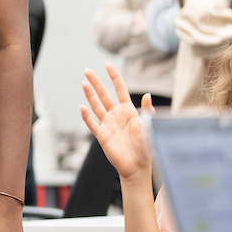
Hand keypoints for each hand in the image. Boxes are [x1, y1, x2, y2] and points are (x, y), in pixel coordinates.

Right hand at [80, 63, 153, 184]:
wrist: (138, 166)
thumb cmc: (147, 147)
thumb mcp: (150, 126)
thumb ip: (148, 111)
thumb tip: (147, 95)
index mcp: (129, 111)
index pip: (120, 89)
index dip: (114, 77)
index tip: (107, 65)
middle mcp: (117, 115)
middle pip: (104, 95)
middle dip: (96, 82)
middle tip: (87, 70)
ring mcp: (108, 124)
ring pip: (96, 106)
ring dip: (89, 95)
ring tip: (83, 83)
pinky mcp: (102, 135)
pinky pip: (92, 123)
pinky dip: (86, 116)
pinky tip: (82, 107)